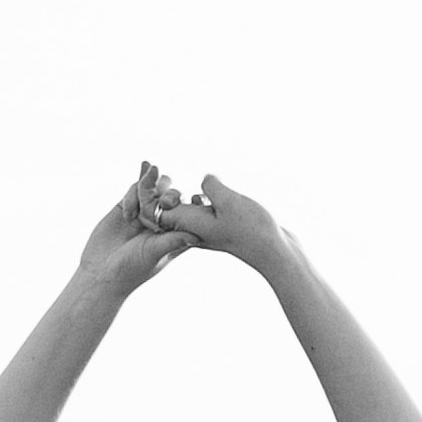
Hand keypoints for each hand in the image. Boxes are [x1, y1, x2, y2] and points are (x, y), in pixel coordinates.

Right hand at [74, 162, 193, 298]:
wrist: (101, 271)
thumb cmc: (131, 269)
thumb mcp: (153, 254)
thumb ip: (172, 241)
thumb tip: (196, 236)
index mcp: (174, 235)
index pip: (187, 215)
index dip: (189, 204)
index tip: (188, 199)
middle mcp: (161, 222)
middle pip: (171, 199)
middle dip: (168, 193)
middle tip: (163, 195)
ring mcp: (143, 213)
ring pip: (153, 190)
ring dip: (152, 182)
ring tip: (151, 170)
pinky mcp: (126, 206)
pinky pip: (135, 189)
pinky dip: (140, 178)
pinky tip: (144, 165)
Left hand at [151, 172, 285, 276]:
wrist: (275, 253)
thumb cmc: (253, 230)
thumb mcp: (229, 200)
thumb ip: (210, 186)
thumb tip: (205, 179)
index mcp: (188, 223)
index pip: (154, 210)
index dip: (146, 192)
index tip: (149, 171)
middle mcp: (194, 229)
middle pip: (164, 210)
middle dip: (157, 190)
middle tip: (152, 168)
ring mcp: (207, 229)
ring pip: (182, 209)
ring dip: (177, 192)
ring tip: (171, 175)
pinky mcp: (220, 227)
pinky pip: (200, 210)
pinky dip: (198, 197)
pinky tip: (208, 188)